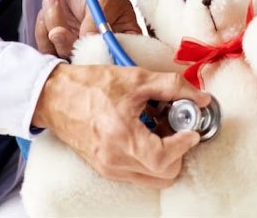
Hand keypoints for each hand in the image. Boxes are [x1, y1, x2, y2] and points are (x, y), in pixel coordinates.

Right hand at [33, 63, 211, 185]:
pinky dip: (147, 158)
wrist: (56, 95)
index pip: (166, 159)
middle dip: (177, 151)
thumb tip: (199, 97)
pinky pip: (136, 173)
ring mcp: (109, 168)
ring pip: (152, 178)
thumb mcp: (136, 78)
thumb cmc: (91, 84)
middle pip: (164, 175)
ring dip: (163, 157)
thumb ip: (172, 86)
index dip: (185, 143)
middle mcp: (116, 161)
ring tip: (160, 127)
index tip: (192, 128)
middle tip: (177, 125)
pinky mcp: (104, 168)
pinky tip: (145, 132)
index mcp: (123, 138)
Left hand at [35, 0, 140, 57]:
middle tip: (57, 28)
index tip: (81, 41)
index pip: (111, 60)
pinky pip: (45, 46)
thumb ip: (96, 21)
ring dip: (51, 28)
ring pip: (59, 54)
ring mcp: (78, 51)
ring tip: (53, 2)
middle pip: (81, 62)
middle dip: (65, 43)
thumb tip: (87, 41)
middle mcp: (100, 52)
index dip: (95, 57)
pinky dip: (42, 28)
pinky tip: (47, 10)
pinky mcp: (59, 47)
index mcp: (122, 43)